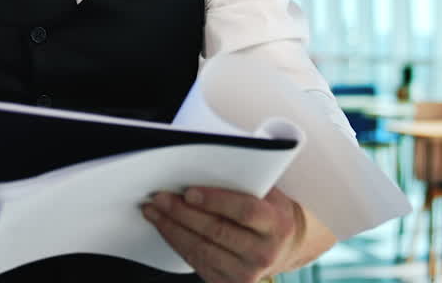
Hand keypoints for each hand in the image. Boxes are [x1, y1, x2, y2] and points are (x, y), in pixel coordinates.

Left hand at [141, 186, 304, 282]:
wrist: (287, 246)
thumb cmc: (271, 212)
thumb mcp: (268, 193)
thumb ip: (242, 184)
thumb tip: (199, 170)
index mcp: (277, 224)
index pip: (245, 211)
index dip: (215, 201)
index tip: (189, 192)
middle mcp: (264, 252)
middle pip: (217, 231)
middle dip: (182, 213)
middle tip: (160, 198)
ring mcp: (247, 273)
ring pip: (202, 249)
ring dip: (172, 229)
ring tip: (154, 212)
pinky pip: (198, 263)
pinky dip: (178, 244)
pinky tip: (166, 229)